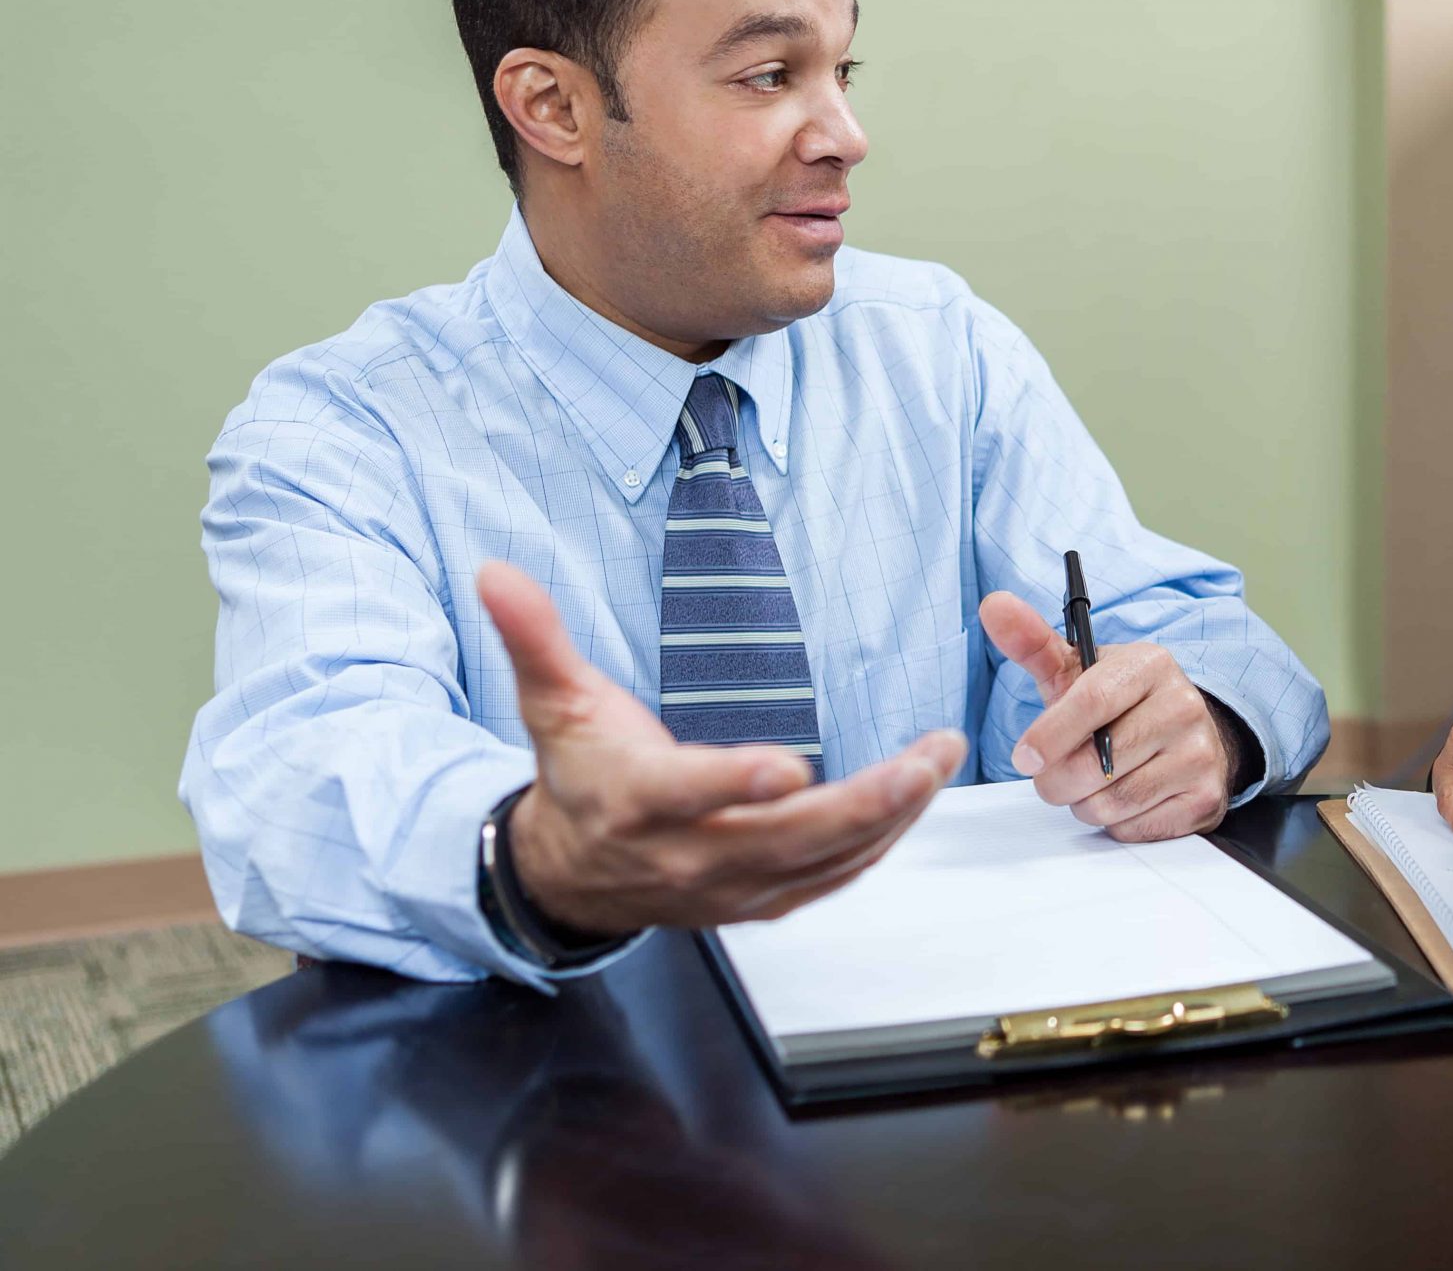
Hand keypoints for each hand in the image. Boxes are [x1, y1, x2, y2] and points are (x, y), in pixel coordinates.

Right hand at [480, 561, 965, 938]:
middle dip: (863, 802)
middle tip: (924, 759)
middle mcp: (687, 855)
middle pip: (784, 839)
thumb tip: (496, 570)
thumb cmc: (578, 775)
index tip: (787, 767)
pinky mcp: (762, 900)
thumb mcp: (552, 701)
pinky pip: (832, 879)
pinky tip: (915, 803)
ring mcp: (730, 887)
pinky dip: (878, 844)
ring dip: (890, 817)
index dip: (734, 783)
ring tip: (938, 763)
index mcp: (635, 802)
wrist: (571, 874)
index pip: (688, 795)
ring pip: (822, 861)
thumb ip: (535, 636)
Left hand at [979, 591, 1242, 841]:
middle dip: (1058, 780)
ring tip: (1091, 783)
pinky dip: (1115, 823)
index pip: (1093, 701)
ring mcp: (1200, 754)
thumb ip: (1033, 643)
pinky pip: (1135, 827)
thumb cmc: (1118, 704)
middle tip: (1052, 777)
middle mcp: (1184, 705)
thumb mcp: (1076, 671)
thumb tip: (993, 606)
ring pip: (1113, 801)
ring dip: (1085, 803)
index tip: (1023, 757)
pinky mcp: (1205, 799)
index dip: (1050, 735)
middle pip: (1098, 762)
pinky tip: (1123, 799)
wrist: (1183, 736)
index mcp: (1150, 664)